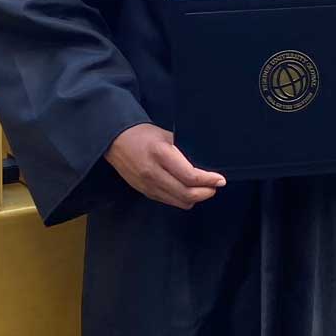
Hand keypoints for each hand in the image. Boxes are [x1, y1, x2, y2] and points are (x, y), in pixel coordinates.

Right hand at [105, 123, 224, 209]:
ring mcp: (148, 185)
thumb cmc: (142, 134)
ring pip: (179, 201)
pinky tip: (187, 190)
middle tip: (215, 186)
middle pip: (187, 193)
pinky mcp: (144, 191)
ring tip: (204, 189)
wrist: (115, 140)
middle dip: (206, 192)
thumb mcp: (166, 135)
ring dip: (195, 198)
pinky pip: (169, 201)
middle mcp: (154, 173)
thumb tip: (206, 161)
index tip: (220, 179)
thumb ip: (184, 149)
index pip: (190, 176)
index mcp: (161, 154)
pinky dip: (182, 199)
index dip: (209, 180)